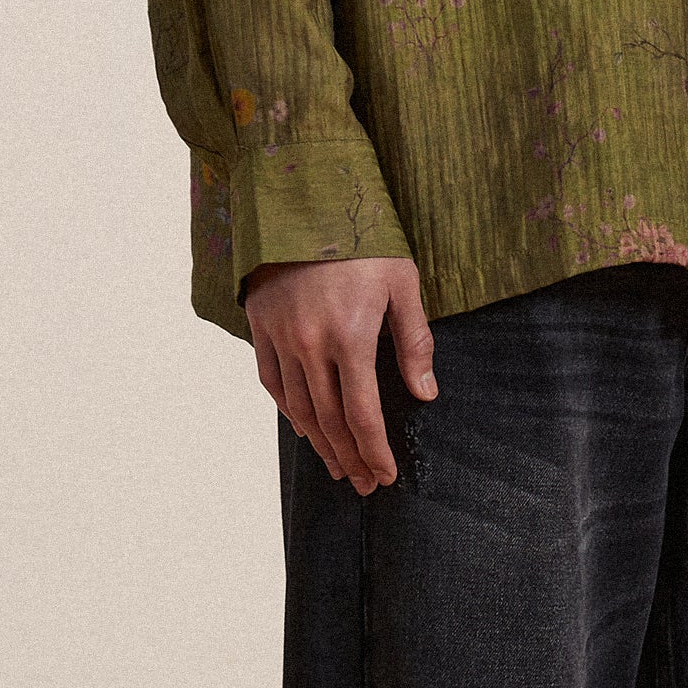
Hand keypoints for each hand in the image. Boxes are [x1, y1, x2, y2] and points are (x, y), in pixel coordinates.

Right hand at [241, 254, 436, 490]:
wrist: (302, 203)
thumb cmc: (362, 240)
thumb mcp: (402, 283)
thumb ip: (414, 341)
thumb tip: (426, 393)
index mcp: (350, 337)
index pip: (362, 414)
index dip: (373, 451)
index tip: (384, 474)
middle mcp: (311, 346)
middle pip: (330, 420)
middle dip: (350, 457)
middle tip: (363, 484)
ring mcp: (281, 338)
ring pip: (299, 408)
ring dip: (320, 444)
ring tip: (337, 468)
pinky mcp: (261, 327)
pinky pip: (272, 382)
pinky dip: (289, 412)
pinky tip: (305, 429)